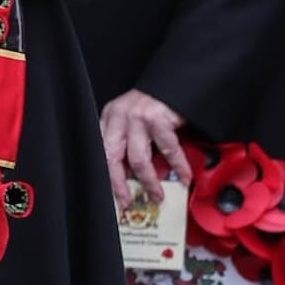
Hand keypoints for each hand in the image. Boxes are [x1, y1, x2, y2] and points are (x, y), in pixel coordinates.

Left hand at [99, 88, 190, 210]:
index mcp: (110, 118)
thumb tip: (135, 178)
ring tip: (158, 195)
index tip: (113, 195)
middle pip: (111, 158)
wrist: (177, 83)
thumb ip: (131, 145)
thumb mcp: (134, 122)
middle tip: (127, 202)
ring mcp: (137, 117)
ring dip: (149, 182)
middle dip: (119, 185)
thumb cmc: (156, 104)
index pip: (101, 152)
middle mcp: (119, 116)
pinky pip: (167, 151)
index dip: (106, 177)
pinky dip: (177, 167)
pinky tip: (183, 177)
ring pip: (137, 159)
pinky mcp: (156, 118)